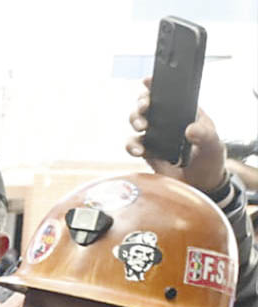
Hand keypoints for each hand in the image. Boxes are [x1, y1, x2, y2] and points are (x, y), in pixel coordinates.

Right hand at [127, 77, 226, 192]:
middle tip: (145, 107)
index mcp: (184, 113)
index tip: (148, 80)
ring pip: (137, 122)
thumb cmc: (210, 160)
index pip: (169, 95)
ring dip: (135, 121)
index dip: (156, 85)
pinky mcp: (147, 152)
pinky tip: (138, 150)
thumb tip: (190, 130)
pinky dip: (132, 146)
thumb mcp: (213, 145)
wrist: (201, 185)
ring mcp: (155, 136)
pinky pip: (133, 145)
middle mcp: (167, 122)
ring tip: (141, 127)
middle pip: (147, 105)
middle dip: (142, 103)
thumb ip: (204, 135)